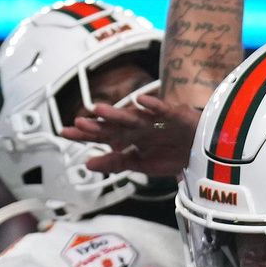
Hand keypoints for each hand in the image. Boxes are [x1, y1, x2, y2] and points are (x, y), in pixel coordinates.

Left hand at [59, 95, 199, 177]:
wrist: (201, 150)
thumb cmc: (171, 154)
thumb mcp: (140, 164)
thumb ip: (115, 162)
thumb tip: (87, 164)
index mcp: (129, 138)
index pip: (102, 136)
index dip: (84, 134)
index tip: (64, 133)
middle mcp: (138, 127)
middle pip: (113, 126)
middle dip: (96, 125)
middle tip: (77, 124)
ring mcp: (153, 120)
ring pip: (132, 117)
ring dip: (116, 113)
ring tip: (99, 110)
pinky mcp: (172, 115)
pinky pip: (161, 109)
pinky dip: (152, 105)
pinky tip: (141, 101)